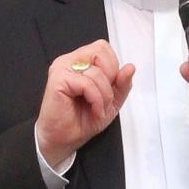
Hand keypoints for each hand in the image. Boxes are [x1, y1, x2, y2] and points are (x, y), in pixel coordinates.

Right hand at [36, 41, 134, 168]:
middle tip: (105, 96)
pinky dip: (96, 99)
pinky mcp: (58, 80)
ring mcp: (62, 68)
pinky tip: (94, 109)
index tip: (109, 88)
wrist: (63, 140)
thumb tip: (130, 68)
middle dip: (110, 76)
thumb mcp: (111, 101)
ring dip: (104, 94)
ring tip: (99, 108)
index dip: (112, 67)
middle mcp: (70, 61)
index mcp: (80, 61)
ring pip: (96, 71)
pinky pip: (86, 83)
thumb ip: (122, 84)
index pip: (103, 48)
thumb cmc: (81, 120)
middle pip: (101, 50)